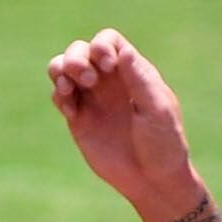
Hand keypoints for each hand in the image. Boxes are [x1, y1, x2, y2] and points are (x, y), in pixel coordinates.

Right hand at [46, 30, 203, 221]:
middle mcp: (109, 81)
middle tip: (87, 79)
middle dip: (76, 56)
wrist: (152, 180)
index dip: (101, 46)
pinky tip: (71, 110)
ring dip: (60, 70)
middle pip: (81, 49)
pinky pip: (60, 96)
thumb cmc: (163, 143)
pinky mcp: (79, 120)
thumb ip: (139, 80)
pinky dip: (59, 95)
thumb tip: (122, 51)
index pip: (108, 41)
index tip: (107, 67)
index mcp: (132, 72)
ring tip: (68, 89)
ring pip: (63, 68)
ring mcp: (92, 99)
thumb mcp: (156, 110)